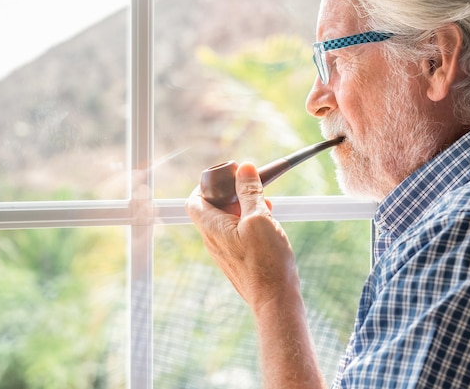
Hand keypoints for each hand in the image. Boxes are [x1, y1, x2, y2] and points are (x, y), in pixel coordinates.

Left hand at [185, 162, 298, 311]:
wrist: (275, 300)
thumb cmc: (266, 262)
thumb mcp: (259, 218)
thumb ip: (250, 192)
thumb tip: (244, 169)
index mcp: (212, 227)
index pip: (193, 200)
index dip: (206, 185)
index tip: (226, 178)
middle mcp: (213, 240)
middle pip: (212, 208)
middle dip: (232, 194)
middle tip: (251, 190)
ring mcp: (224, 252)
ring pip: (227, 221)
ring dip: (244, 209)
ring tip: (266, 208)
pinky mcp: (237, 261)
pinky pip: (236, 236)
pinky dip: (249, 225)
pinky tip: (269, 226)